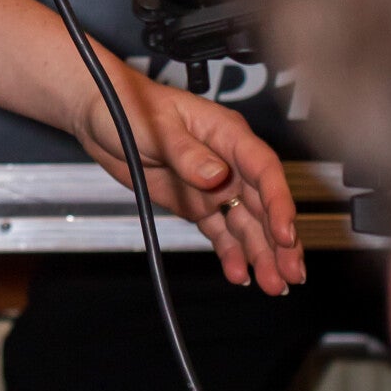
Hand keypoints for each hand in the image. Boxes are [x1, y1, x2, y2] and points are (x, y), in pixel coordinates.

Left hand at [69, 53, 306, 294]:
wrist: (100, 116)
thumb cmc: (129, 105)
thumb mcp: (157, 127)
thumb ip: (187, 153)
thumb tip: (216, 176)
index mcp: (227, 133)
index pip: (263, 169)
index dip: (278, 203)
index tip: (284, 234)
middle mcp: (228, 161)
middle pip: (263, 204)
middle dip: (279, 241)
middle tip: (291, 274)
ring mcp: (214, 184)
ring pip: (246, 223)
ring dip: (260, 254)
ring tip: (272, 285)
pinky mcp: (197, 203)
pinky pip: (220, 231)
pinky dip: (231, 253)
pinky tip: (240, 274)